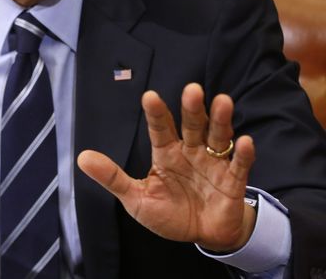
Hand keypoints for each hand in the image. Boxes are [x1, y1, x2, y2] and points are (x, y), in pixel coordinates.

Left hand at [77, 83, 256, 251]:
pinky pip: (239, 166)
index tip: (149, 96)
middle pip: (192, 125)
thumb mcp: (136, 198)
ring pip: (217, 137)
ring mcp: (213, 164)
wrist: (203, 236)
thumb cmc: (169, 213)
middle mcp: (191, 152)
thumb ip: (112, 177)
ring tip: (223, 101)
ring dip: (220, 120)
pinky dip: (243, 154)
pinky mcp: (232, 182)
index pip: (160, 129)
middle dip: (192, 108)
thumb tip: (81, 158)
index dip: (156, 113)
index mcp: (166, 153)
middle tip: (192, 89)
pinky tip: (244, 141)